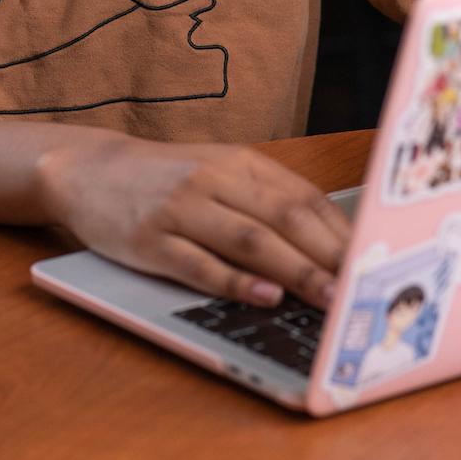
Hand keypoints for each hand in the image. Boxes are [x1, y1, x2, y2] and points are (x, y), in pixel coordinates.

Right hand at [40, 133, 350, 309]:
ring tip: (327, 297)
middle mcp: (212, 180)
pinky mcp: (149, 241)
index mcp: (238, 162)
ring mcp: (179, 209)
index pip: (302, 196)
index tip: (374, 258)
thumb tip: (330, 239)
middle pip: (283, 218)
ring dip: (293, 272)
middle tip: (361, 283)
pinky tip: (263, 295)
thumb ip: (266, 198)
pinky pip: (198, 263)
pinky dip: (234, 281)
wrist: (86, 169)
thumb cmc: (166, 177)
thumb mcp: (218, 170)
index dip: (341, 230)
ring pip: (248, 241)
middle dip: (328, 255)